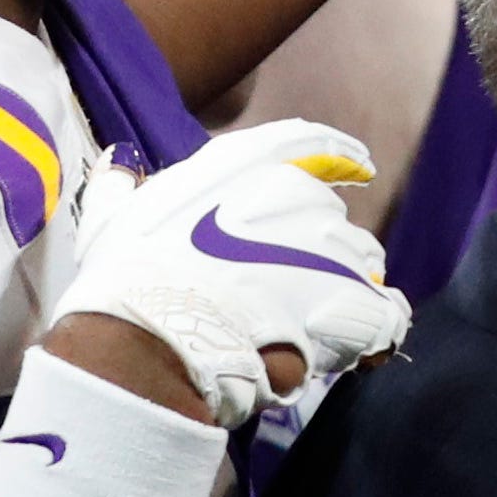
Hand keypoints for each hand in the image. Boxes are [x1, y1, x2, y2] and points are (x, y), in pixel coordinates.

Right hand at [51, 118, 405, 430]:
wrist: (153, 338)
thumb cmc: (127, 279)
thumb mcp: (113, 219)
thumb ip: (122, 185)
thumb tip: (120, 164)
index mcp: (251, 168)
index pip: (310, 145)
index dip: (339, 156)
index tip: (361, 167)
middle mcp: (302, 197)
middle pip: (330, 223)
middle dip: (315, 255)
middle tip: (277, 295)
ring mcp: (333, 248)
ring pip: (361, 267)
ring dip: (340, 293)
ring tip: (297, 330)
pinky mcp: (354, 300)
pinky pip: (384, 316)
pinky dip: (371, 332)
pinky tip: (353, 351)